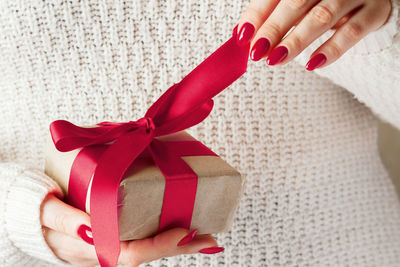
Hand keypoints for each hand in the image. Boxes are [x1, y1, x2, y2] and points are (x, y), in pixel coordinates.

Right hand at [40, 194, 221, 266]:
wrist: (33, 220)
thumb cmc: (39, 216)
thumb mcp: (47, 214)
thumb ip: (64, 219)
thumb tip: (89, 224)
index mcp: (95, 248)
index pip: (134, 253)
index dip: (161, 245)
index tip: (186, 231)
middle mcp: (109, 250)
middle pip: (151, 254)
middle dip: (181, 247)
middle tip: (211, 238)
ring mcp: (114, 245)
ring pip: (151, 247)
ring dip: (178, 242)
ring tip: (205, 233)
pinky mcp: (117, 236)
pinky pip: (145, 238)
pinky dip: (165, 233)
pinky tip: (181, 225)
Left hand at [236, 0, 391, 69]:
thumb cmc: (323, 2)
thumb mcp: (297, 5)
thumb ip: (272, 15)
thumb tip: (242, 35)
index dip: (257, 13)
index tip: (243, 35)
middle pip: (296, 2)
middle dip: (273, 28)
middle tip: (257, 51)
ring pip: (322, 16)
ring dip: (296, 40)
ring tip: (276, 59)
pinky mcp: (374, 12)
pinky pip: (353, 31)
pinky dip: (331, 49)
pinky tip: (312, 63)